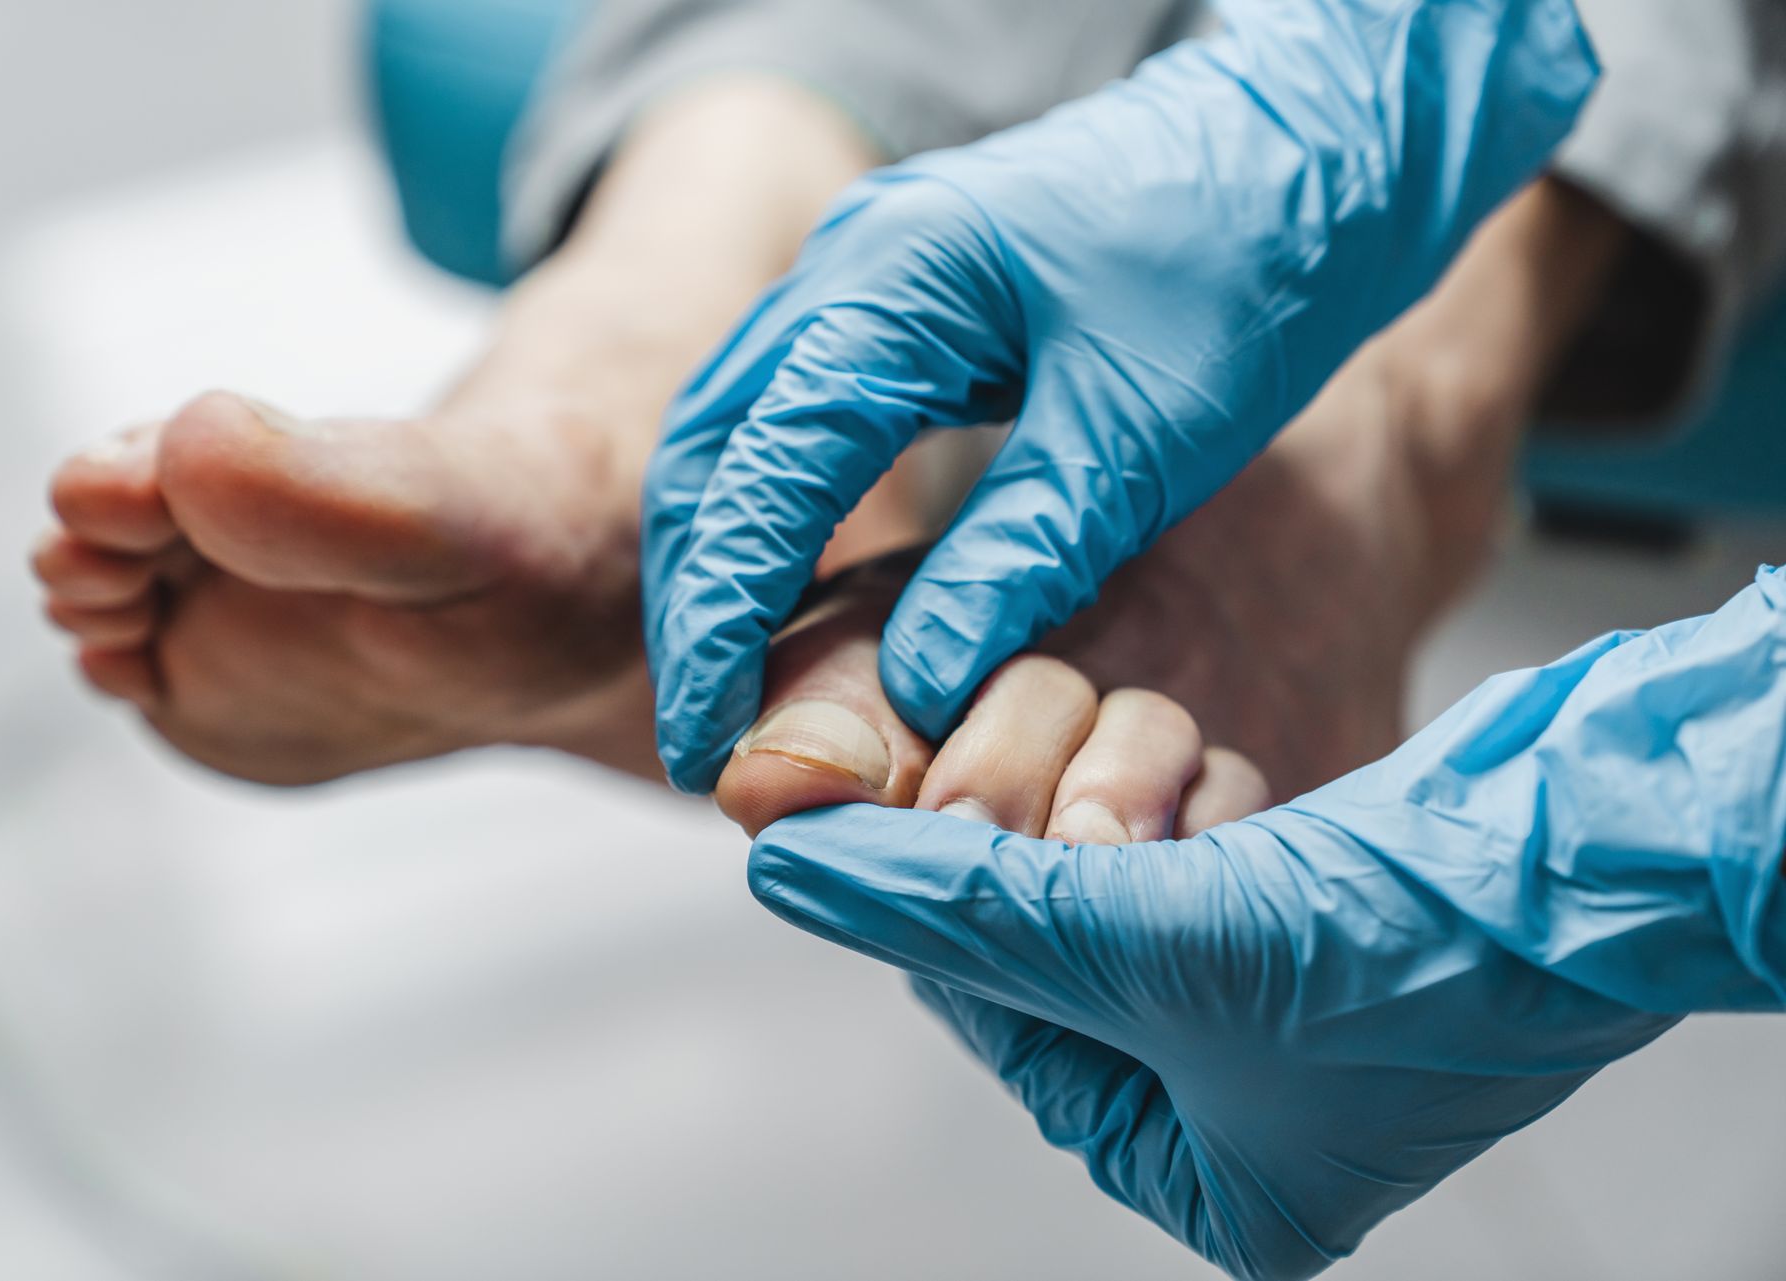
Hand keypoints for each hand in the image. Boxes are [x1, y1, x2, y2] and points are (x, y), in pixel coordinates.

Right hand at [641, 0, 1596, 790]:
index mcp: (895, 281)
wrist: (1318, 144)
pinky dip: (779, 514)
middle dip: (696, 599)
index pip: (760, 471)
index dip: (720, 619)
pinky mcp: (904, 301)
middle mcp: (852, 263)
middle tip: (704, 734)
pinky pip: (799, 415)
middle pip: (713, 449)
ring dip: (726, 559)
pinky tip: (800, 597)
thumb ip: (1019, 556)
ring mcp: (868, 271)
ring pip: (740, 431)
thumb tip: (917, 687)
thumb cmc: (1250, 261)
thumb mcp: (1141, 432)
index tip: (707, 738)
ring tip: (735, 686)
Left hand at [747, 569, 1785, 1279]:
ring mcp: (1289, 1003)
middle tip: (1070, 800)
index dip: (958, 926)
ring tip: (1188, 799)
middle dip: (1062, 862)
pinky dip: (1197, 795)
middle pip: (1060, 958)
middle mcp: (1252, 1106)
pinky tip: (1231, 781)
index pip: (1008, 1036)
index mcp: (1220, 1183)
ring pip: (1121, 880)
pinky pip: (1198, 838)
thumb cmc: (1427, 949)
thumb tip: (802, 869)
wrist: (1603, 846)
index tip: (910, 830)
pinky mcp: (1323, 905)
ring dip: (1134, 811)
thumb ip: (960, 905)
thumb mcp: (1152, 944)